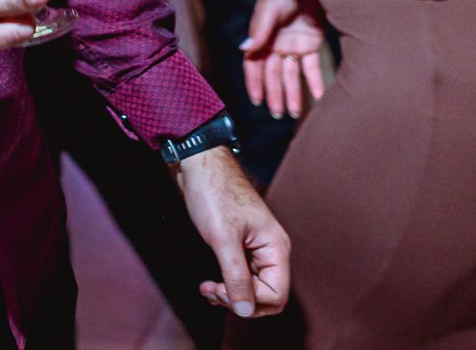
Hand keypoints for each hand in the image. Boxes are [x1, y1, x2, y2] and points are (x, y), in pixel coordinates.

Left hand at [174, 146, 289, 319]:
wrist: (199, 164)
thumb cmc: (214, 192)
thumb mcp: (223, 238)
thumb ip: (235, 276)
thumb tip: (245, 310)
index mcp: (276, 247)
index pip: (276, 295)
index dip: (249, 301)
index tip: (221, 289)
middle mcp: (270, 250)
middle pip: (266, 296)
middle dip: (239, 300)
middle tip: (212, 290)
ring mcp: (255, 249)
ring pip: (251, 288)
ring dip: (230, 294)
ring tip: (207, 287)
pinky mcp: (240, 246)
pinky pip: (240, 277)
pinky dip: (226, 284)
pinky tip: (210, 283)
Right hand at [242, 0, 327, 119]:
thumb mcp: (271, 6)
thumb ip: (260, 28)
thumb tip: (244, 49)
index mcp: (261, 35)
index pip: (254, 64)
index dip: (254, 83)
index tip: (257, 101)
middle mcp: (275, 42)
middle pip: (273, 74)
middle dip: (274, 94)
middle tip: (277, 114)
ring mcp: (293, 44)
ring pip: (291, 74)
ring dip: (292, 93)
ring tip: (295, 113)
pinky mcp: (311, 42)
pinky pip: (311, 66)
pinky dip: (314, 81)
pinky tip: (318, 96)